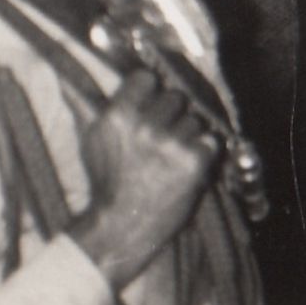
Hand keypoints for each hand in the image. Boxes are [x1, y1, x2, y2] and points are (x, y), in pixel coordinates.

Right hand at [67, 69, 217, 291]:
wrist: (119, 228)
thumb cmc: (108, 183)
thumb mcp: (94, 140)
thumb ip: (105, 105)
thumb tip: (102, 76)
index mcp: (118, 116)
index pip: (147, 78)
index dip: (152, 91)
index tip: (151, 104)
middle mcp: (144, 125)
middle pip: (176, 97)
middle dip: (173, 114)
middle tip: (163, 138)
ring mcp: (171, 142)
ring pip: (195, 120)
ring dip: (189, 136)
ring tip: (172, 158)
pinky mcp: (193, 160)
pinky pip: (211, 141)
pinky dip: (204, 154)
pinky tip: (186, 168)